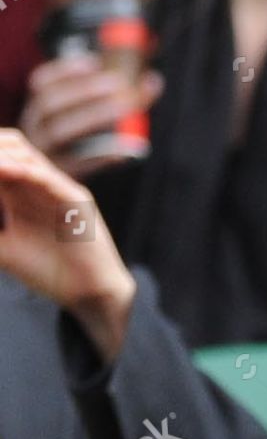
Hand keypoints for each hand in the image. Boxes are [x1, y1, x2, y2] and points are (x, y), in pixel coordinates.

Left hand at [0, 128, 136, 360]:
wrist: (87, 292)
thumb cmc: (48, 272)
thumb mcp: (2, 249)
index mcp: (18, 193)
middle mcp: (36, 185)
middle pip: (8, 146)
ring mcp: (56, 189)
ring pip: (24, 154)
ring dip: (1, 155)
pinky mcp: (76, 200)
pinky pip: (48, 178)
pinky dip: (25, 172)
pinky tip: (6, 172)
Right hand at [18, 53, 162, 178]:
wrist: (59, 199)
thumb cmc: (78, 155)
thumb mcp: (80, 126)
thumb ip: (105, 105)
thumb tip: (151, 81)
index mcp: (38, 114)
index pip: (41, 85)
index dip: (65, 71)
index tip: (95, 62)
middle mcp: (35, 131)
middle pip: (51, 104)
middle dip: (84, 90)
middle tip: (118, 83)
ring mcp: (45, 154)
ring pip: (63, 130)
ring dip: (94, 115)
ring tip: (126, 106)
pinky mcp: (61, 177)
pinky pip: (81, 164)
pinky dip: (105, 155)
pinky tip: (130, 150)